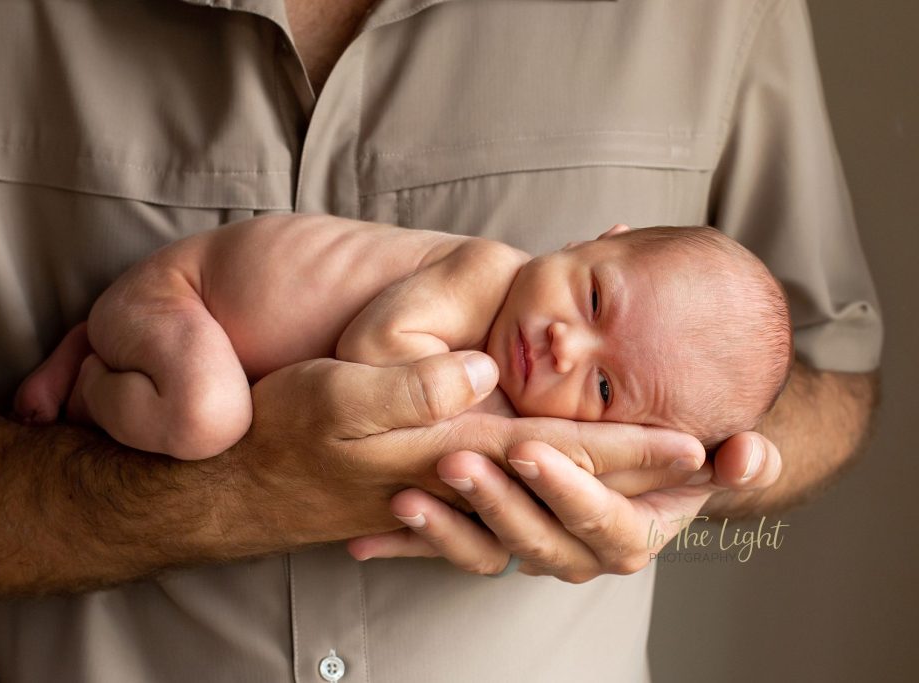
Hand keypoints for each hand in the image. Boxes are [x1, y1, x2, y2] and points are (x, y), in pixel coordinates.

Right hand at [204, 351, 704, 555]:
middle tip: (710, 469)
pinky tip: (567, 484)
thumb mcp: (336, 396)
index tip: (700, 441)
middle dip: (646, 481)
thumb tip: (483, 373)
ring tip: (659, 479)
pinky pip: (511, 506)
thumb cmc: (278, 435)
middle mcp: (464, 484)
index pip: (564, 452)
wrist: (230, 487)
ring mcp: (451, 499)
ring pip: (552, 501)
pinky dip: (554, 495)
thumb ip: (413, 387)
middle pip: (573, 486)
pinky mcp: (433, 500)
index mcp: (453, 452)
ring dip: (608, 493)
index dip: (634, 447)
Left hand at [345, 432, 780, 580]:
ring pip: (489, 550)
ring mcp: (531, 545)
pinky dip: (409, 543)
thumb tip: (751, 451)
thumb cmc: (669, 452)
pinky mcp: (490, 538)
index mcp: (634, 529)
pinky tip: (365, 538)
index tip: (531, 448)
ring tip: (407, 497)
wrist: (626, 465)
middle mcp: (579, 549)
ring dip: (447, 528)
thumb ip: (736, 457)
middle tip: (458, 461)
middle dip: (499, 504)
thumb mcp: (703, 452)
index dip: (569, 488)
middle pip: (540, 540)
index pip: (602, 518)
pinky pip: (449, 549)